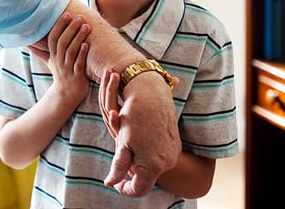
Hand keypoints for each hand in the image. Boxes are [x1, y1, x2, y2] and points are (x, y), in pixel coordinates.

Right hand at [29, 14, 90, 104]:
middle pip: (62, 42)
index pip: (53, 38)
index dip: (59, 26)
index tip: (67, 14)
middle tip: (81, 17)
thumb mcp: (49, 62)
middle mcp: (59, 61)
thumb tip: (26, 43)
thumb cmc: (60, 75)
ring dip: (78, 38)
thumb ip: (40, 51)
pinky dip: (82, 54)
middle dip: (71, 28)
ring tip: (86, 26)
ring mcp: (67, 69)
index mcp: (53, 56)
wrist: (66, 95)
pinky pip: (78, 64)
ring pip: (71, 51)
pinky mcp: (77, 76)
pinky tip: (87, 44)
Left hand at [102, 73, 180, 196]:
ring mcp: (173, 153)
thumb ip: (119, 166)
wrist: (153, 94)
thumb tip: (110, 183)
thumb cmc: (135, 117)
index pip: (139, 189)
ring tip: (129, 140)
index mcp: (153, 165)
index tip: (116, 184)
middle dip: (131, 171)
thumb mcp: (123, 143)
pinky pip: (159, 155)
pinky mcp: (175, 144)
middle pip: (146, 177)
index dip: (125, 189)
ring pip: (152, 166)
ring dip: (139, 159)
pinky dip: (147, 151)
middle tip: (122, 153)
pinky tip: (141, 136)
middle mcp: (167, 162)